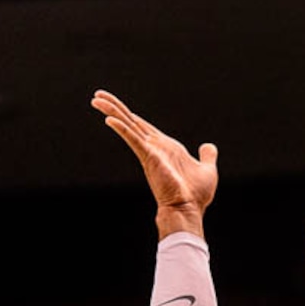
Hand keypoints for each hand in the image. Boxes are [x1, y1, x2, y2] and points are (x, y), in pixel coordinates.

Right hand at [91, 89, 217, 235]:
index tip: (114, 104)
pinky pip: (133, 139)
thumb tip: (208, 147)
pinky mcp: (149, 158)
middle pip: (131, 122)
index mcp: (165, 148)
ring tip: (96, 99)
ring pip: (128, 126)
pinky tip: (109, 119)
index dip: (129, 114)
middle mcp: (154, 148)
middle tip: (97, 95)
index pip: (143, 126)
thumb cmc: (196, 195)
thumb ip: (206, 156)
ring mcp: (150, 152)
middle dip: (115, 108)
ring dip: (113, 111)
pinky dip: (122, 128)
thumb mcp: (206, 170)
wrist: (189, 209)